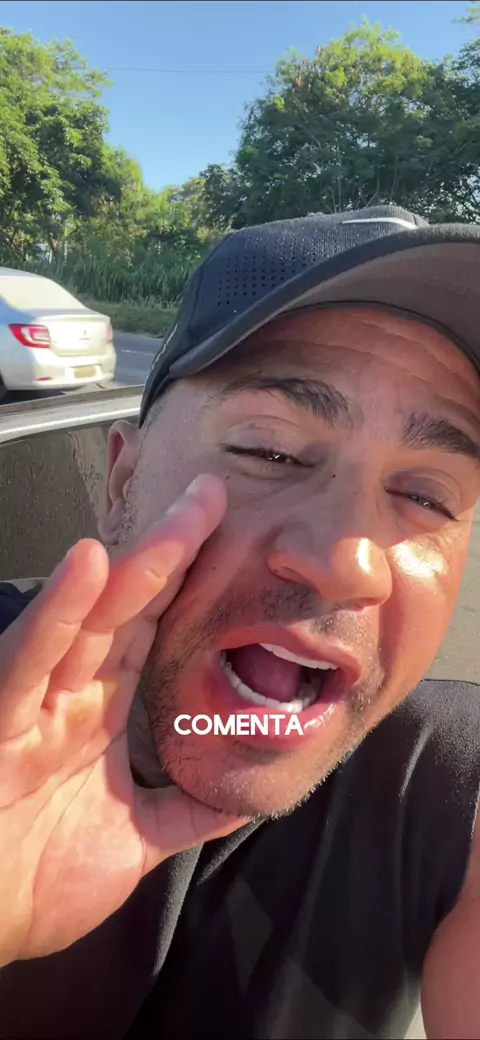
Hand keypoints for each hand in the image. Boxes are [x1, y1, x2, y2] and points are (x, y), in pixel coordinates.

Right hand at [0, 475, 244, 966]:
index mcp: (97, 715)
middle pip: (127, 610)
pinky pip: (30, 659)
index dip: (187, 587)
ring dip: (133, 567)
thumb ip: (187, 813)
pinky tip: (88, 567)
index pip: (150, 634)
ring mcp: (34, 704)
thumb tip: (243, 794)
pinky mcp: (0, 720)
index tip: (229, 542)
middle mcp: (68, 697)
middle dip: (172, 552)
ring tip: (180, 519)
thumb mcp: (135, 843)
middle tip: (213, 496)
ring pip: (88, 620)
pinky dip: (59, 612)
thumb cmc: (35, 882)